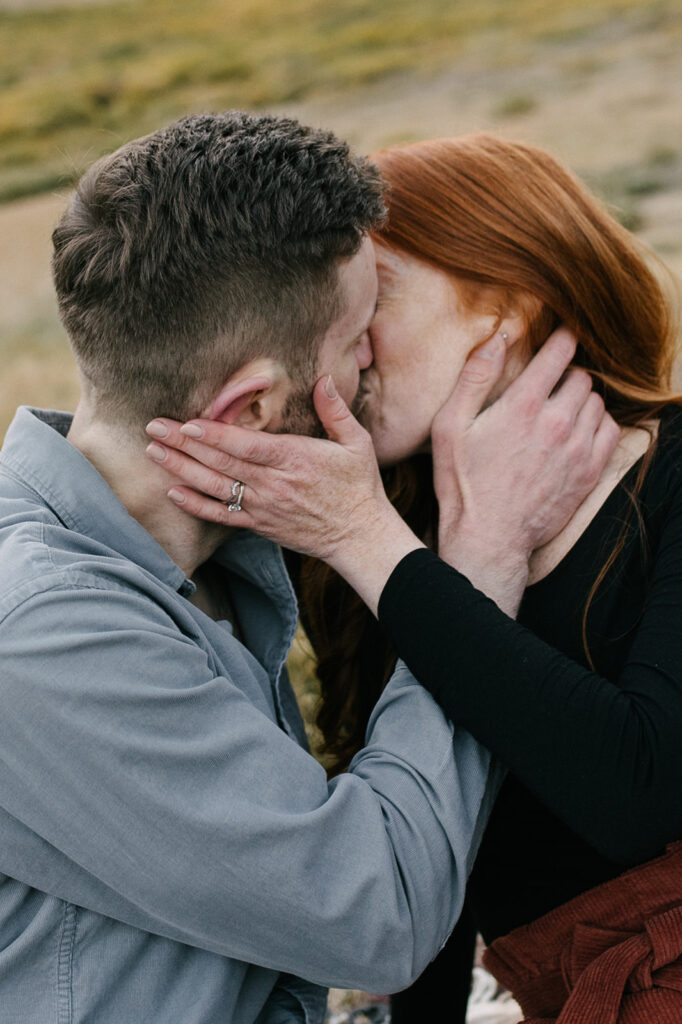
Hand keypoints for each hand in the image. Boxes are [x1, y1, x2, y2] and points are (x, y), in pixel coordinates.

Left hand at [145, 378, 422, 615]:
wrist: (359, 536)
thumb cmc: (359, 487)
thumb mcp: (357, 443)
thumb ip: (335, 411)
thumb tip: (324, 379)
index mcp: (295, 459)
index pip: (247, 446)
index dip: (215, 435)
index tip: (188, 423)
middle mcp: (273, 484)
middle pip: (221, 463)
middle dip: (184, 444)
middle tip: (154, 427)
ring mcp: (262, 507)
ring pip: (214, 487)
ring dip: (181, 469)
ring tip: (153, 453)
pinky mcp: (258, 524)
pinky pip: (221, 516)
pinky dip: (195, 505)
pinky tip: (173, 492)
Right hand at [431, 327, 620, 614]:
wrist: (488, 538)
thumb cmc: (463, 483)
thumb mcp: (450, 427)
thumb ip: (474, 377)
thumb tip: (497, 336)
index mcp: (522, 406)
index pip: (560, 352)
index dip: (562, 338)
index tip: (559, 337)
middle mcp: (557, 422)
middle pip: (581, 377)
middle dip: (567, 375)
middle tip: (549, 386)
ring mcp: (577, 449)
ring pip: (597, 402)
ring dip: (582, 401)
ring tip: (560, 411)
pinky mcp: (589, 472)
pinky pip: (610, 430)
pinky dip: (598, 424)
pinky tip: (577, 432)